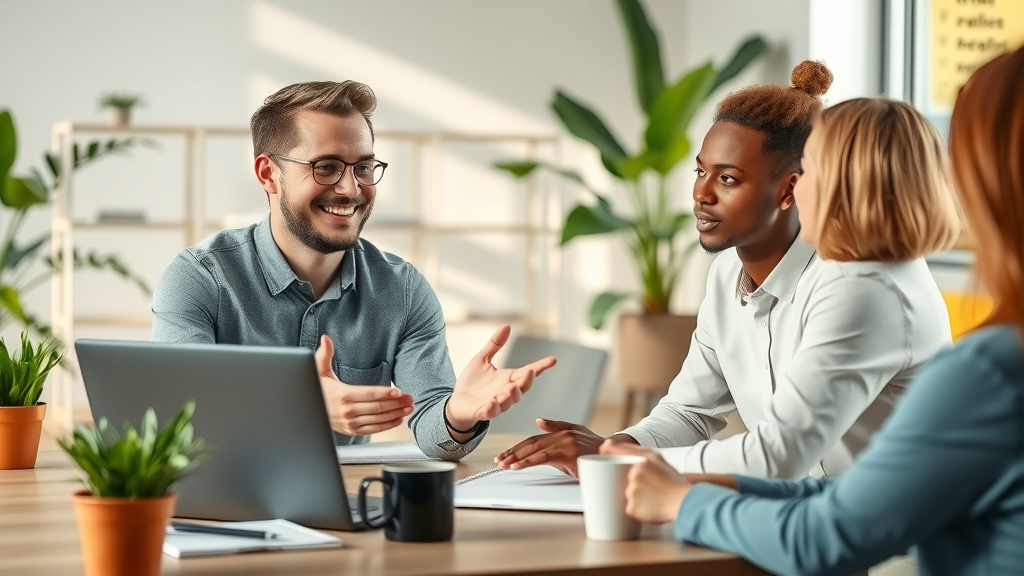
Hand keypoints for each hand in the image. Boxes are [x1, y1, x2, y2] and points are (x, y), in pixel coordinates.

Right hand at [315, 334, 413, 435]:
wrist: (306, 411)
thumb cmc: (316, 389)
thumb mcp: (318, 371)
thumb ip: (324, 354)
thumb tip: (326, 338)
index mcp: (342, 395)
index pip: (368, 394)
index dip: (385, 393)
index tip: (398, 391)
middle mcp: (347, 411)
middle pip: (377, 407)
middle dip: (396, 403)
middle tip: (410, 398)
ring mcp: (350, 423)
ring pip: (378, 419)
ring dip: (396, 414)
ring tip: (409, 407)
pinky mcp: (352, 430)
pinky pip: (373, 429)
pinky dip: (387, 425)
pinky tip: (398, 419)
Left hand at [446, 325, 556, 430]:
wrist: (456, 403)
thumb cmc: (472, 382)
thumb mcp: (482, 359)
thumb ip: (494, 345)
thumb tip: (507, 325)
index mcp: (508, 378)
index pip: (528, 372)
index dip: (541, 366)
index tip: (553, 359)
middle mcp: (506, 391)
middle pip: (522, 387)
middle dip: (527, 381)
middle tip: (530, 371)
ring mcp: (496, 403)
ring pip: (509, 401)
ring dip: (512, 395)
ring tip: (512, 388)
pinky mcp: (483, 411)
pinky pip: (491, 412)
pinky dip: (493, 407)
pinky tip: (492, 401)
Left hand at [493, 419, 607, 476]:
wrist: (615, 455)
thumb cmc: (596, 449)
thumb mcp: (576, 433)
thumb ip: (556, 427)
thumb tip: (538, 422)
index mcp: (561, 431)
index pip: (534, 439)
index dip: (518, 446)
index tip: (504, 454)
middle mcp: (562, 434)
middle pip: (531, 444)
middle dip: (513, 452)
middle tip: (499, 460)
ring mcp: (566, 443)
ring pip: (535, 450)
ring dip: (516, 458)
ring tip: (504, 464)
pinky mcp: (569, 455)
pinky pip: (543, 458)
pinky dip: (527, 462)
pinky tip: (517, 466)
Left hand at [600, 441, 690, 524]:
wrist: (686, 503)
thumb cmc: (673, 480)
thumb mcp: (657, 458)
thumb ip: (632, 449)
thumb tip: (605, 444)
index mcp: (643, 461)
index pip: (618, 453)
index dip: (609, 451)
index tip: (603, 450)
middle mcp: (635, 475)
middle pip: (623, 477)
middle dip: (631, 481)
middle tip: (650, 486)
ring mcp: (632, 493)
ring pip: (626, 493)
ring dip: (635, 496)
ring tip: (653, 497)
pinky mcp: (632, 509)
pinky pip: (629, 508)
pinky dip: (637, 509)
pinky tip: (651, 506)